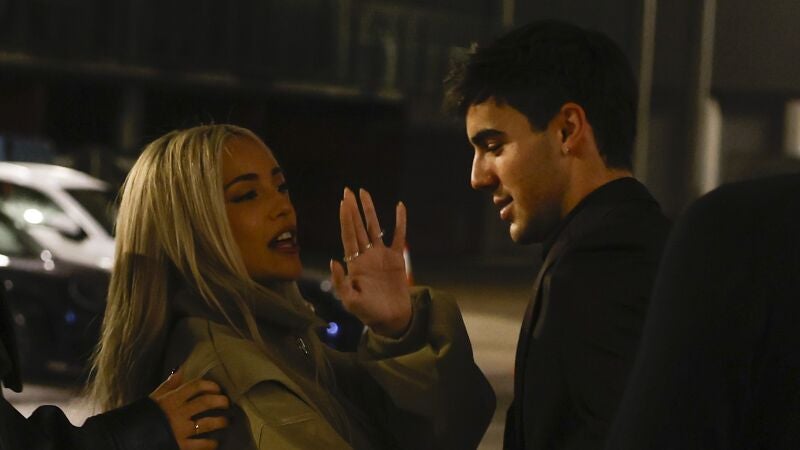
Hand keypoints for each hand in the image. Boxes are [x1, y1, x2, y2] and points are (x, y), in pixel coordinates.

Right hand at [149, 368, 229, 449]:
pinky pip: (201, 445)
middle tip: (226, 403)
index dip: (210, 385)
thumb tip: (180, 368)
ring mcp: (180, 430)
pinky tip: (215, 443)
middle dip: (220, 401)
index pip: (195, 386)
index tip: (218, 388)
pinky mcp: (180, 446)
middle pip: (205, 402)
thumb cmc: (143, 416)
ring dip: (220, 422)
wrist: (128, 437)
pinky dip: (211, 444)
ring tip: (226, 422)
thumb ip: (169, 385)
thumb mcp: (154, 398)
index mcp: (172, 399)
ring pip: (207, 423)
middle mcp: (178, 413)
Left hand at [331, 188, 411, 336]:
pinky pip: (399, 236)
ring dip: (370, 210)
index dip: (346, 219)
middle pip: (358, 227)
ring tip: (364, 193)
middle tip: (348, 191)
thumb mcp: (350, 301)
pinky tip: (399, 207)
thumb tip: (333, 260)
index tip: (343, 203)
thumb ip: (340, 282)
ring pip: (375, 227)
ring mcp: (381, 255)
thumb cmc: (368, 313)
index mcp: (354, 264)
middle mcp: (366, 255)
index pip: (348, 236)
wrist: (391, 319)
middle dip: (353, 209)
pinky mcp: (397, 259)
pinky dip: (400, 222)